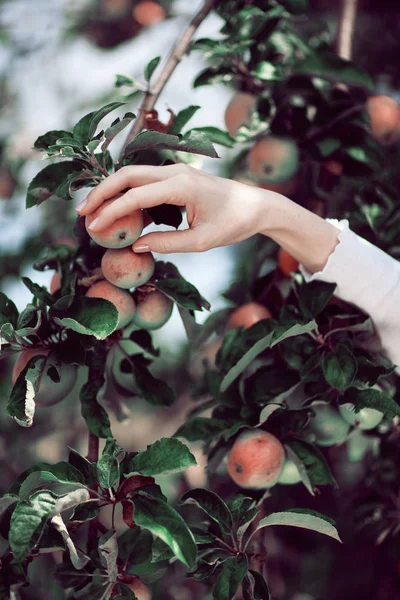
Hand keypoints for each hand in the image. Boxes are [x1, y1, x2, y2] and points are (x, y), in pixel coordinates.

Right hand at [76, 164, 275, 253]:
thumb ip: (167, 243)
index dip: (111, 212)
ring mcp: (175, 171)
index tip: (93, 227)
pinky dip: (127, 192)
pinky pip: (145, 181)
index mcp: (181, 185)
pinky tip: (118, 210)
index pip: (136, 196)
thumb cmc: (233, 223)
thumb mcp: (202, 241)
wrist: (256, 205)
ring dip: (111, 190)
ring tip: (93, 211)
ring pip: (133, 175)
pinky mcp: (177, 176)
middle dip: (101, 193)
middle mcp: (175, 172)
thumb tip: (135, 247)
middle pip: (127, 175)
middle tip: (82, 213)